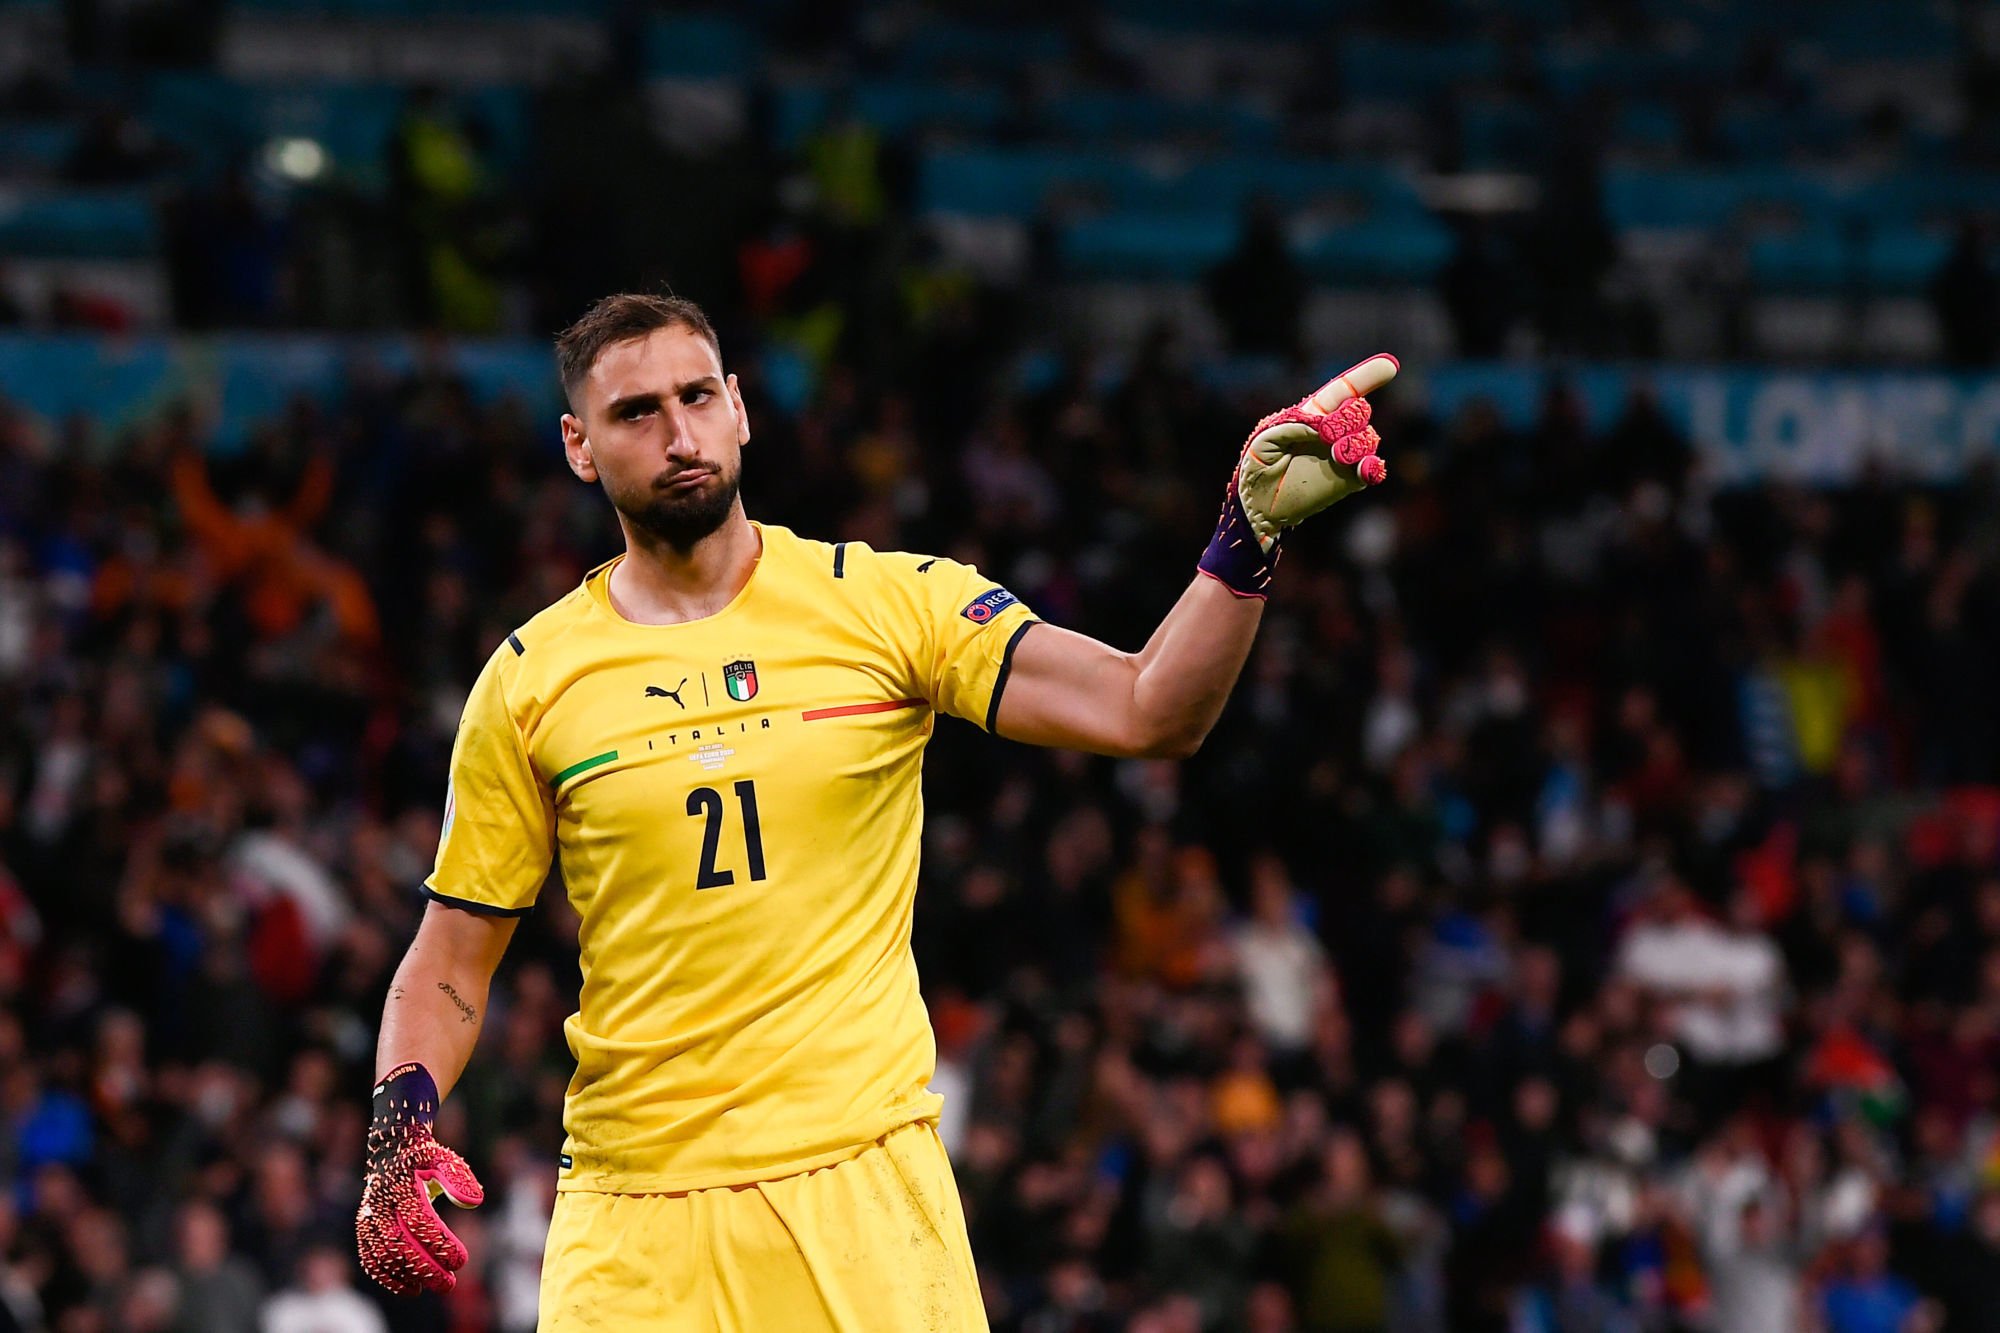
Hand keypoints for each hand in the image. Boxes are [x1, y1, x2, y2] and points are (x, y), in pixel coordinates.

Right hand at [355, 1063, 484, 1295]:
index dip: (439, 1243)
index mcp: (401, 1185)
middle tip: (449, 1283)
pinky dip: (388, 1278)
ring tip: (430, 1287)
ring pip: (381, 1255)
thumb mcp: (445, 1160)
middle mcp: (380, 1203)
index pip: (419, 1220)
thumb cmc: (426, 1160)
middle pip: (398, 1243)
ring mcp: (368, 1218)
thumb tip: (474, 1202)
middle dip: (424, 1268)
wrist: (392, 1152)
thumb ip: (459, 1180)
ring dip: (405, 1276)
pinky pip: (370, 1259)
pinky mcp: (364, 1230)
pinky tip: (411, 1288)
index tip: (462, 1260)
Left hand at [1239, 354, 1396, 544]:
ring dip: (1355, 444)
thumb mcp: (1265, 440)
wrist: (1261, 504)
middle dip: (1347, 419)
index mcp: (1315, 414)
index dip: (1366, 376)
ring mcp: (1345, 454)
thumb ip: (1291, 426)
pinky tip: (1366, 468)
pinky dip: (1373, 467)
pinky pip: (1372, 469)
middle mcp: (1335, 431)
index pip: (1344, 391)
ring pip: (1368, 437)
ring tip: (1336, 456)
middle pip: (1359, 410)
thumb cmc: (1259, 467)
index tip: (1389, 365)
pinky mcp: (1351, 479)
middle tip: (1328, 437)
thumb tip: (1322, 426)